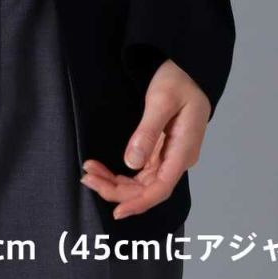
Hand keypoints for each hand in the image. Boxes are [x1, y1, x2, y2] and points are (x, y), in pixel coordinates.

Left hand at [80, 59, 210, 219]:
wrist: (188, 67)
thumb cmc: (180, 79)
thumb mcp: (161, 100)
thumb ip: (147, 132)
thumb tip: (131, 162)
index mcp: (183, 150)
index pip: (161, 188)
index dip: (138, 203)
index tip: (117, 211)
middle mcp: (178, 158)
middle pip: (148, 188)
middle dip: (117, 189)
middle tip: (88, 178)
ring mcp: (170, 155)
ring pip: (142, 181)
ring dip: (116, 182)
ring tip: (90, 173)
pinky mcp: (162, 149)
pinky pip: (141, 170)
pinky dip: (121, 172)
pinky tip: (104, 170)